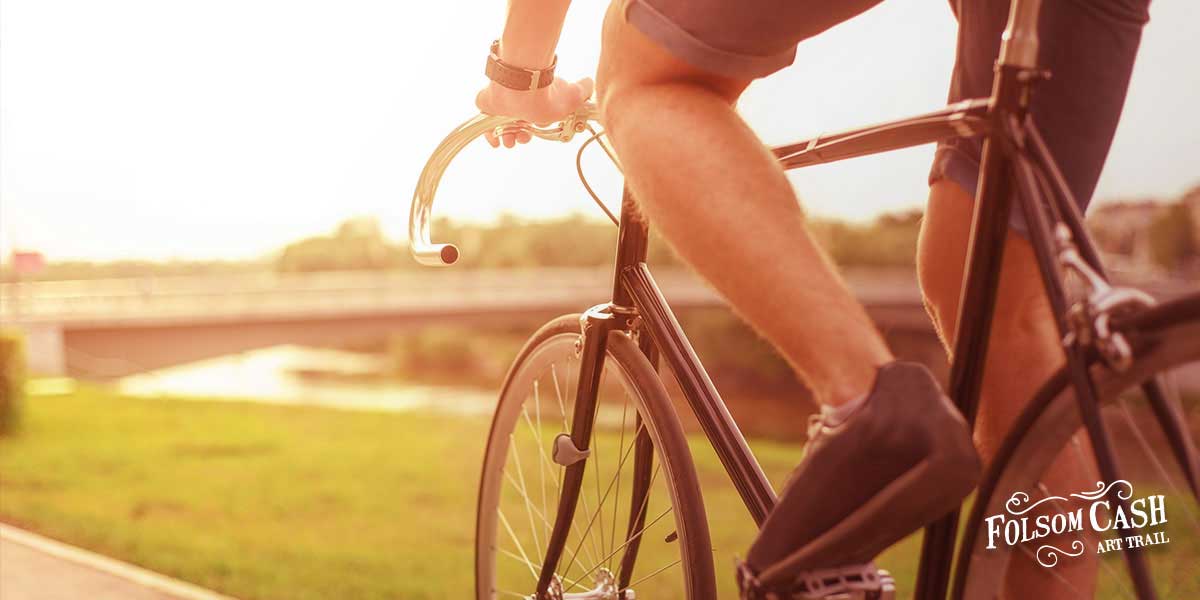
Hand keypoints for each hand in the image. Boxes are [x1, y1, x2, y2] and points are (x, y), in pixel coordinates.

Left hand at [475, 76, 593, 147]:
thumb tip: (590, 83)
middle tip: (522, 139)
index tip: (534, 132)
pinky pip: (485, 122)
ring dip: (508, 137)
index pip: (533, 118)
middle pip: (517, 123)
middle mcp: (518, 101)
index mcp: (536, 99)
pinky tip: (495, 141)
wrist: (526, 85)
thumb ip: (584, 90)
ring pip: (502, 125)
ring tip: (511, 141)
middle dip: (521, 136)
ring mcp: (501, 102)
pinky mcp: (487, 102)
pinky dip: (490, 134)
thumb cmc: (548, 93)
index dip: (534, 129)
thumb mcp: (574, 95)